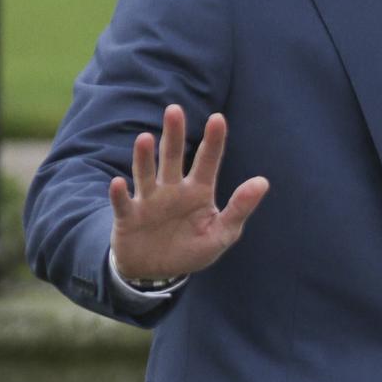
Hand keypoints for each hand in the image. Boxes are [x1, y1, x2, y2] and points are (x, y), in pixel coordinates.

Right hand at [108, 104, 268, 280]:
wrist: (157, 272)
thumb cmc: (191, 249)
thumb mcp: (221, 234)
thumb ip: (240, 209)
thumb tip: (263, 182)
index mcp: (198, 191)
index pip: (207, 162)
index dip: (213, 141)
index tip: (218, 118)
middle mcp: (172, 190)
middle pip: (172, 157)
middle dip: (173, 135)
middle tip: (174, 110)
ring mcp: (149, 200)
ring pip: (146, 174)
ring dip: (144, 158)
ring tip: (144, 138)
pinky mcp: (129, 217)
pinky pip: (124, 204)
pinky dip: (120, 195)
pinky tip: (118, 183)